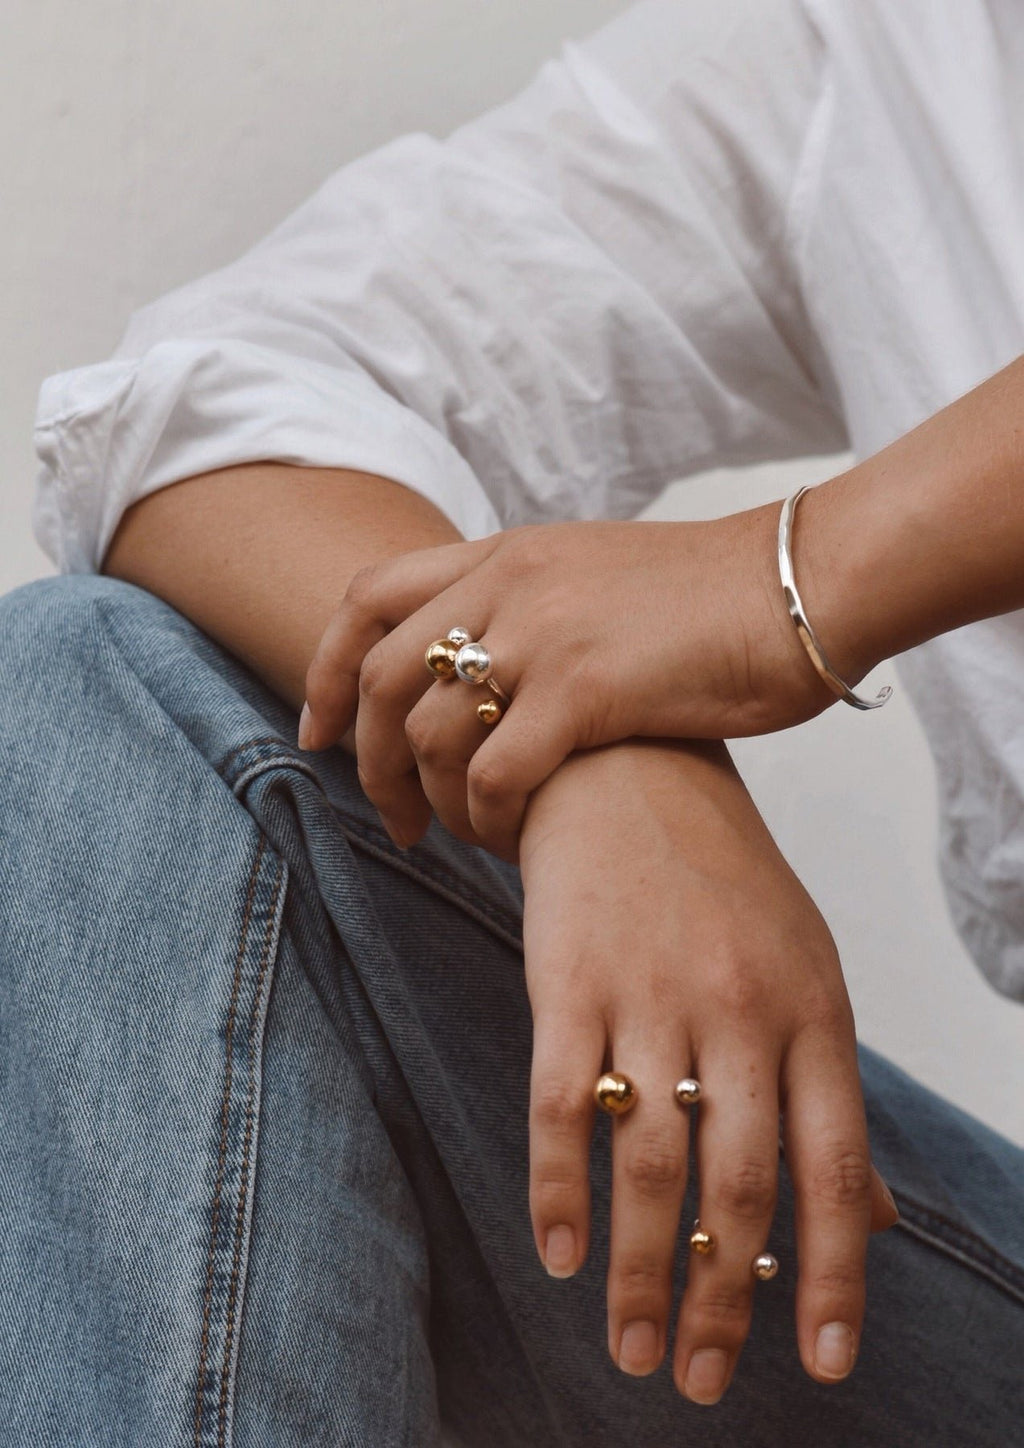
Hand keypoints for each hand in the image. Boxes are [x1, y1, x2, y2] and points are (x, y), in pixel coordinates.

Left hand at [299, 511, 839, 858]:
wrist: (798, 584)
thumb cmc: (709, 599)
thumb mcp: (593, 577)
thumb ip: (528, 605)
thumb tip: (487, 669)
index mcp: (504, 554)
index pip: (367, 598)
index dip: (324, 668)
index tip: (317, 731)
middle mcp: (507, 585)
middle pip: (380, 676)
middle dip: (362, 757)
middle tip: (387, 815)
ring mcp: (543, 634)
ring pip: (428, 733)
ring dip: (430, 799)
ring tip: (456, 835)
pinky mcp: (587, 690)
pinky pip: (494, 773)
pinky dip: (485, 817)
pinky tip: (509, 838)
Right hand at [517, 737, 896, 1401]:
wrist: (631, 770)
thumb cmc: (724, 885)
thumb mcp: (804, 971)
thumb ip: (829, 1094)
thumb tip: (878, 1221)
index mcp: (814, 1010)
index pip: (836, 1166)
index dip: (831, 1275)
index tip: (820, 1365)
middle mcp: (740, 1009)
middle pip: (739, 1184)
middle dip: (719, 1300)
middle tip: (698, 1380)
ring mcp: (651, 992)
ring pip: (648, 1161)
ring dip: (638, 1270)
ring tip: (629, 1348)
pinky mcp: (567, 980)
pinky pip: (560, 1105)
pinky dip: (556, 1189)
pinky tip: (558, 1254)